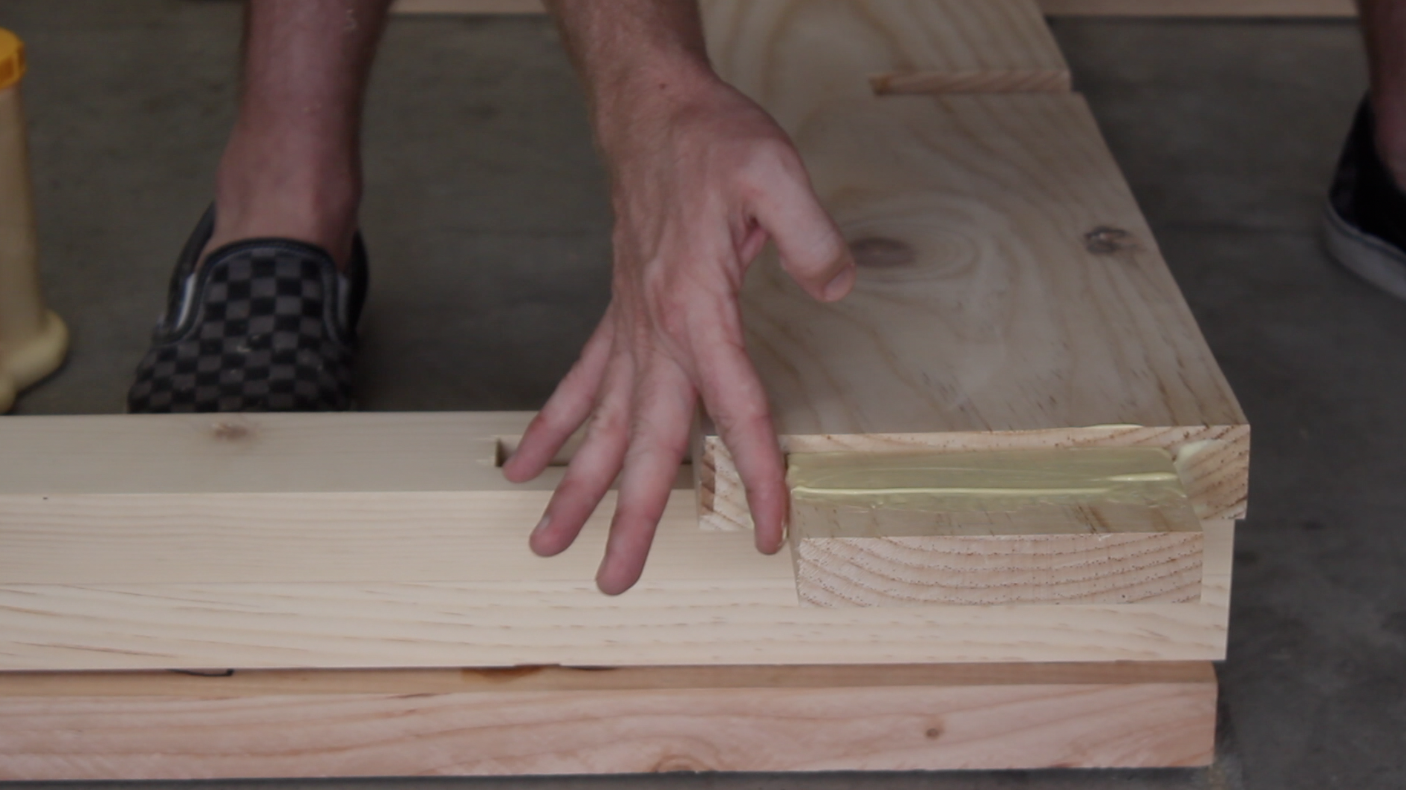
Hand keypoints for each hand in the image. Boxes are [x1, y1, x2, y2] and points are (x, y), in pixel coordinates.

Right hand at [503, 74, 854, 593]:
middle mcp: (655, 332)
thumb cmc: (713, 141)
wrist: (653, 112)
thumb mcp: (778, 174)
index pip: (733, 411)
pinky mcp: (620, 315)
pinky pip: (580, 381)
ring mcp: (630, 328)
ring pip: (601, 425)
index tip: (764, 531)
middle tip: (614, 582)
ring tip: (545, 544)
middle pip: (645, 442)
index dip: (752, 476)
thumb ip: (810, 236)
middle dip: (632, 518)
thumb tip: (837, 287)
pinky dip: (554, 426)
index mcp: (697, 310)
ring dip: (575, 487)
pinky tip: (525, 460)